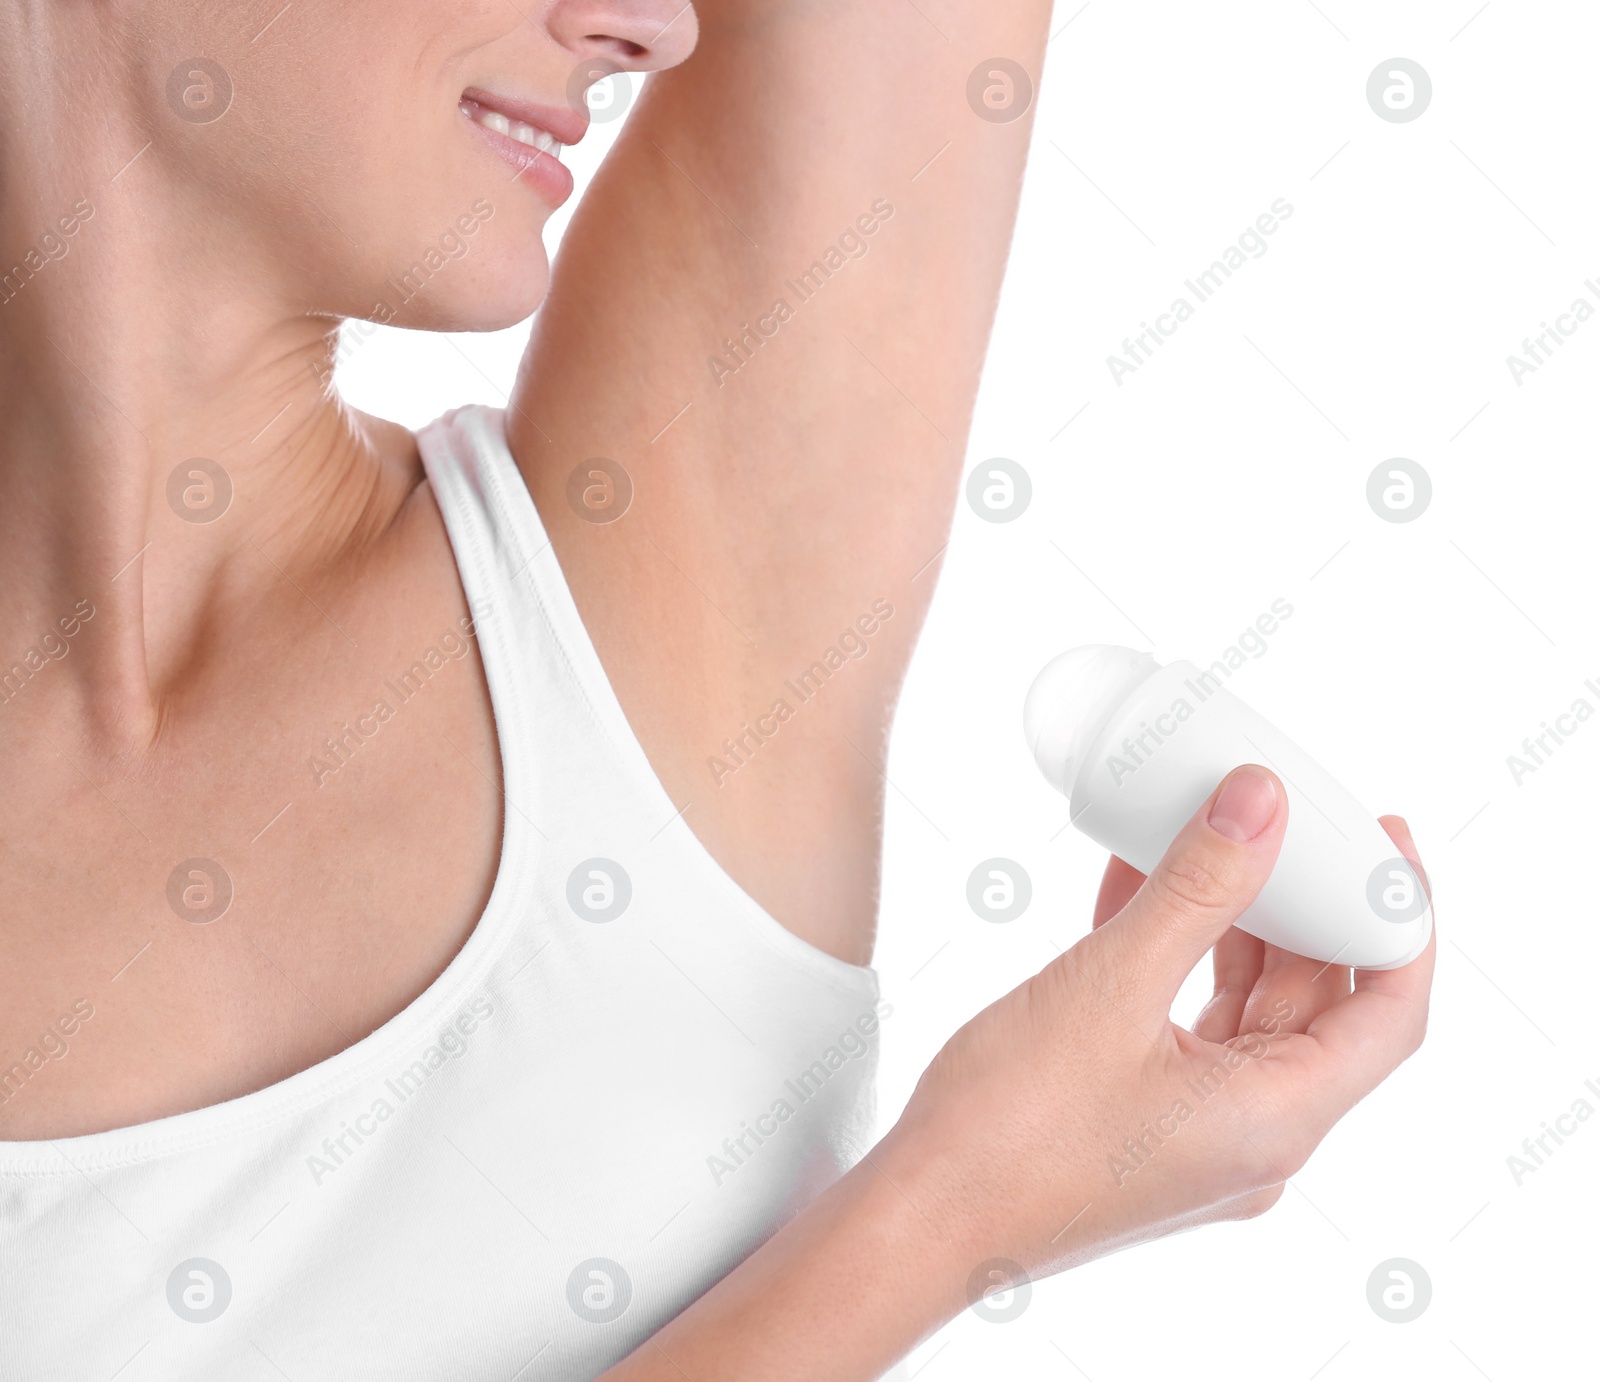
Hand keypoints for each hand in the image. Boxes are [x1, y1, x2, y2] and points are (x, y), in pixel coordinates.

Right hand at [881, 764, 1434, 1289]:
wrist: (918, 1218)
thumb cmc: (1009, 1130)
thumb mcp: (1110, 987)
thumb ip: (1196, 890)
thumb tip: (1257, 806)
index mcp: (1276, 1120)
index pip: (1390, 1013)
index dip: (1403, 919)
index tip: (1388, 841)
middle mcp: (1255, 1136)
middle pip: (1317, 1006)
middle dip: (1308, 907)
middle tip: (1289, 824)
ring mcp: (1198, 1134)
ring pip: (1246, 1012)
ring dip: (1234, 926)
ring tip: (1213, 840)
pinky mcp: (1145, 1123)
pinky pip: (1183, 1025)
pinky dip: (1173, 957)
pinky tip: (1137, 888)